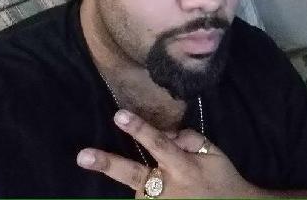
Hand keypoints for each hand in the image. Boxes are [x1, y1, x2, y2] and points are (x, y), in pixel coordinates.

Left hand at [76, 110, 259, 197]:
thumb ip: (190, 139)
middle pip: (134, 174)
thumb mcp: (213, 153)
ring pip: (137, 191)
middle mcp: (169, 188)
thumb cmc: (222, 179)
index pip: (158, 143)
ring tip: (123, 174)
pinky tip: (149, 191)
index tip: (119, 115)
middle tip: (83, 156)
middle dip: (108, 164)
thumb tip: (166, 132)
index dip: (139, 129)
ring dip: (134, 182)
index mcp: (183, 167)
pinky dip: (144, 197)